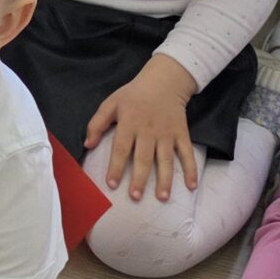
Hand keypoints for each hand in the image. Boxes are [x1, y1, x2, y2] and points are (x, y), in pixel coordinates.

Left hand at [84, 58, 199, 201]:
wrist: (164, 80)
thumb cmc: (134, 94)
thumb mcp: (111, 103)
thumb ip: (97, 123)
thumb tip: (87, 145)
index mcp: (129, 123)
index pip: (121, 148)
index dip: (116, 167)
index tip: (111, 184)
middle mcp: (148, 130)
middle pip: (144, 158)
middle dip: (140, 179)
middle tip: (136, 196)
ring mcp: (167, 133)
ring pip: (166, 159)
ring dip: (165, 179)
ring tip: (162, 198)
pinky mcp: (181, 134)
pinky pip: (187, 153)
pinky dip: (191, 169)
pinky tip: (191, 186)